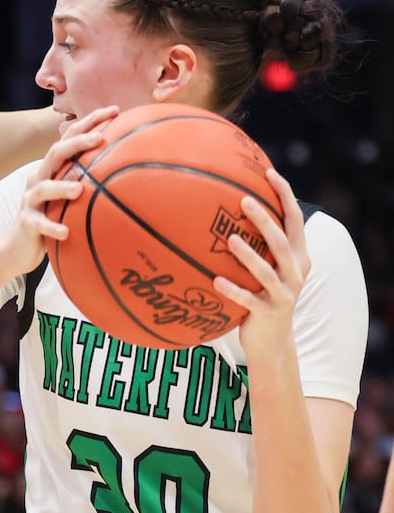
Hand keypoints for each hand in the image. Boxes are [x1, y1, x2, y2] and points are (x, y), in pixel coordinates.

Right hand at [1, 107, 118, 272]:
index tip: (115, 110)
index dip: (89, 122)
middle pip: (55, 153)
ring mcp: (30, 200)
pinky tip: (66, 233)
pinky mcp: (27, 223)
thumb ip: (90, 184)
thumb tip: (132, 176)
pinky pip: (39, 223)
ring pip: (43, 188)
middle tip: (100, 138)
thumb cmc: (51, 220)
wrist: (16, 247)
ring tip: (79, 189)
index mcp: (52, 169)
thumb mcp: (69, 199)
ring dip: (61, 187)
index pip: (69, 138)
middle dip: (76, 143)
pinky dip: (52, 227)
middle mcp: (39, 179)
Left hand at [212, 169, 309, 359]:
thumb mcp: (269, 267)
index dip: (284, 195)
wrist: (273, 340)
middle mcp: (295, 272)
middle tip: (244, 200)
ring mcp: (283, 294)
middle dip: (264, 219)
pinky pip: (249, 300)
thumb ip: (261, 242)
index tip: (269, 172)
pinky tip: (215, 281)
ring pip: (266, 271)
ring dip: (248, 255)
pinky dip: (233, 290)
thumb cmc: (264, 295)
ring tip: (230, 239)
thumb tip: (229, 206)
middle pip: (281, 241)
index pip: (295, 220)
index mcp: (297, 256)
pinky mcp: (268, 313)